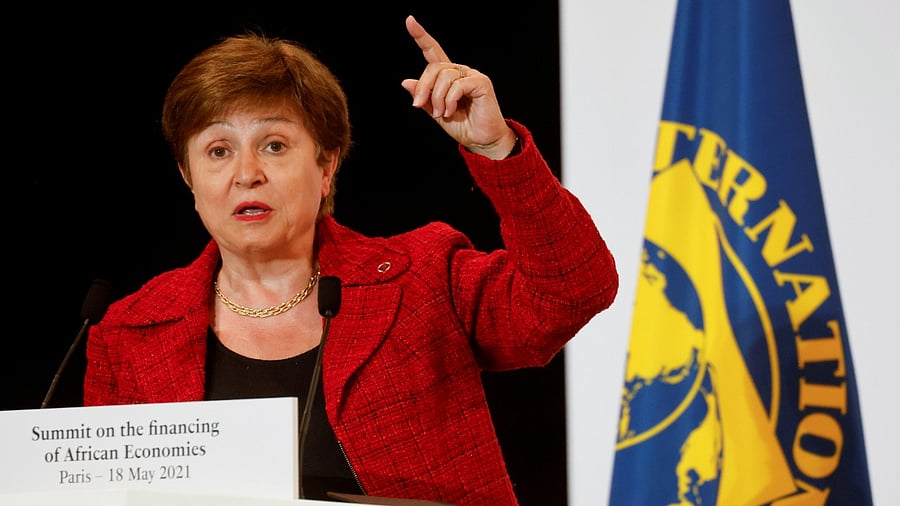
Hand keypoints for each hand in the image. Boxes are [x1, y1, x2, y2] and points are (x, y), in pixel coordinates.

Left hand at [401, 15, 517, 159]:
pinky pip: (458, 85)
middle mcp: (460, 71)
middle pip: (434, 66)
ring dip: (437, 98)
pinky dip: (450, 100)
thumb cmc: (462, 126)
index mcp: (448, 76)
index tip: (410, 21)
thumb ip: (422, 98)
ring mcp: (472, 75)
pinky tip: (450, 111)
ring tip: (442, 113)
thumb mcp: (434, 112)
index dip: (421, 36)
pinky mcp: (481, 83)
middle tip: (421, 106)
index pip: (433, 51)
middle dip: (423, 87)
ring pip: (444, 76)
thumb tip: (406, 82)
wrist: (482, 141)